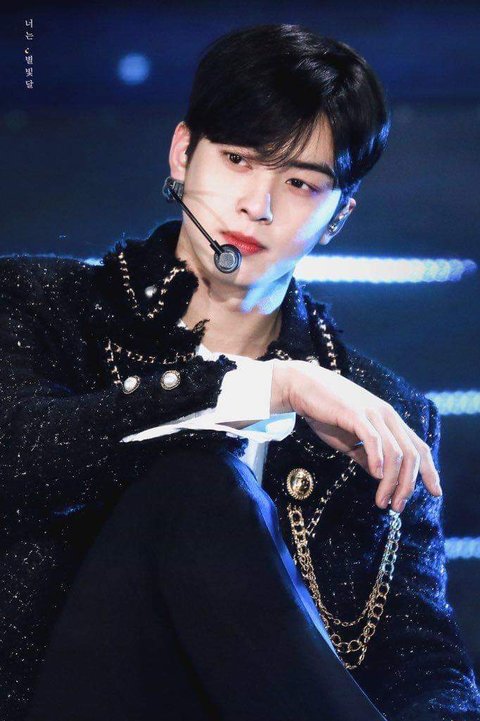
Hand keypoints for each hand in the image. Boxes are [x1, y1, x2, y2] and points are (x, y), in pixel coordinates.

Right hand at [271, 360, 441, 512]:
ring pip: (395, 452)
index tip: (435, 493)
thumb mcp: (350, 439)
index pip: (419, 447)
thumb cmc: (325, 412)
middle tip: (397, 507)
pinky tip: (375, 475)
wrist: (303, 387)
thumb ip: (366, 455)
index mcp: (390, 420)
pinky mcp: (355, 414)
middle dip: (408, 485)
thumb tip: (380, 476)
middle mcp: (387, 416)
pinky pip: (374, 439)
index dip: (430, 471)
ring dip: (392, 481)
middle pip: (412, 455)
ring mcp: (372, 414)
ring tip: (383, 501)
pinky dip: (378, 459)